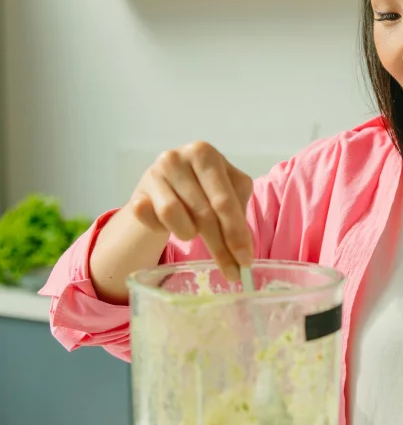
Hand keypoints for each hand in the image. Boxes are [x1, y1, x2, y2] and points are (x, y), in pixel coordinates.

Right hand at [129, 142, 253, 280]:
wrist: (163, 184)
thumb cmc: (202, 188)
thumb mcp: (226, 191)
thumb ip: (237, 216)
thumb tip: (244, 254)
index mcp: (204, 153)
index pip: (224, 200)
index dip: (236, 233)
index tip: (245, 261)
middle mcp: (176, 158)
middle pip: (203, 212)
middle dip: (220, 247)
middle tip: (232, 271)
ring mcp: (153, 175)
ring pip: (174, 217)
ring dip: (188, 232)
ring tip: (192, 229)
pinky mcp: (136, 195)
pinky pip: (153, 222)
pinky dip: (164, 229)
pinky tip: (169, 225)